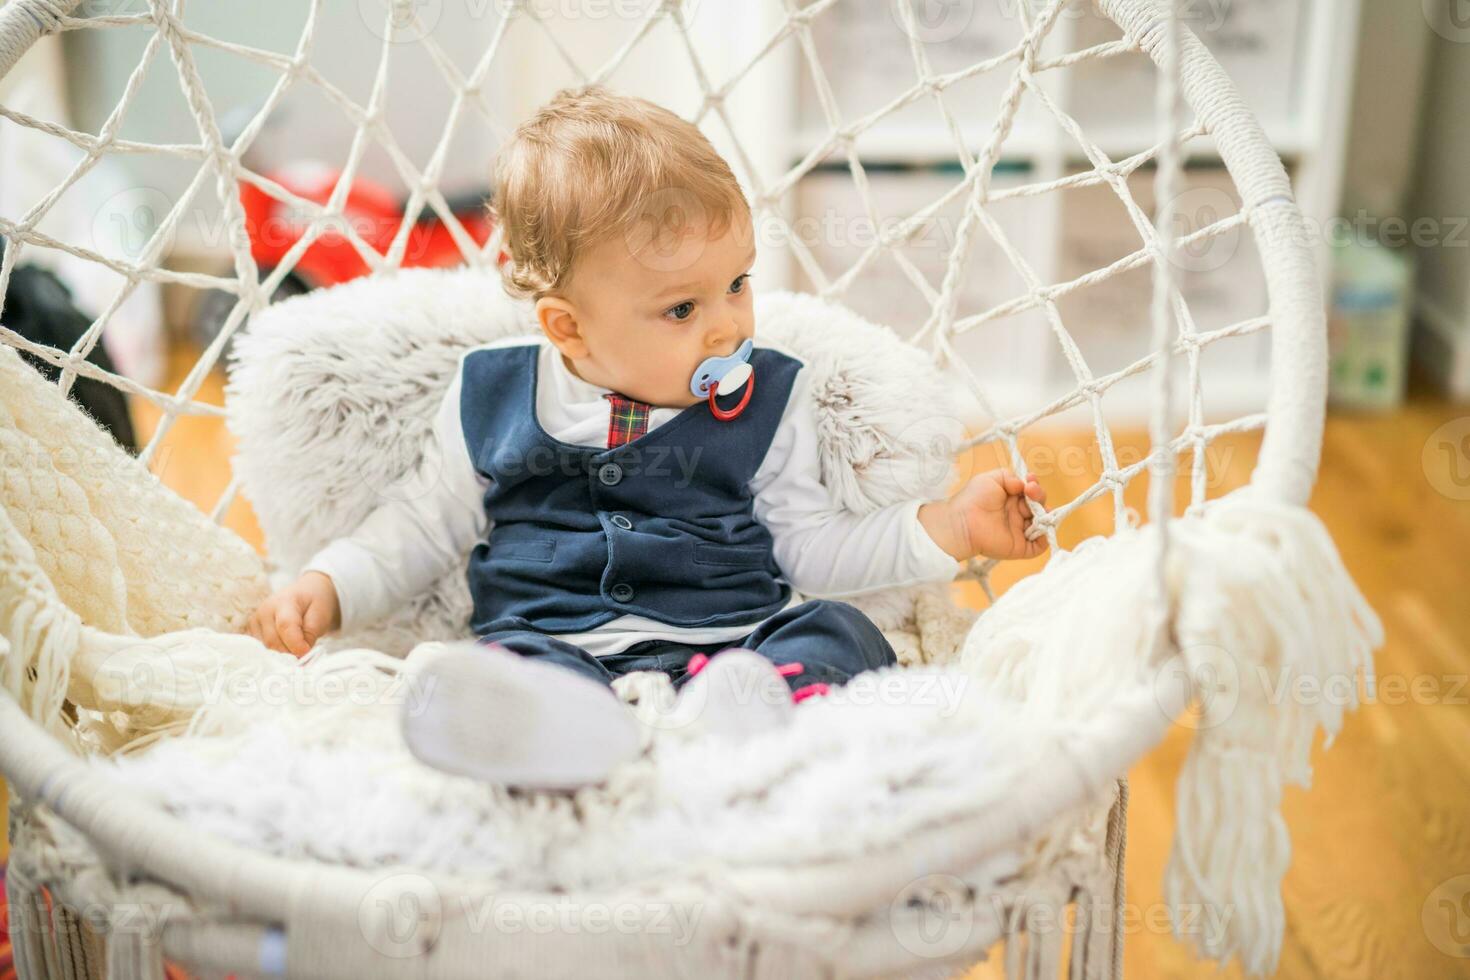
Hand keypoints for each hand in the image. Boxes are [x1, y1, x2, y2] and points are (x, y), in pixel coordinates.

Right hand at [246, 571, 341, 656]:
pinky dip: (274, 651)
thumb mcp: (321, 615)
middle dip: (290, 651)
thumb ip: (310, 634)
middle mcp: (265, 610)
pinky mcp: (252, 629)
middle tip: (304, 649)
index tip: (307, 651)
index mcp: (284, 601)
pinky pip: (261, 648)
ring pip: (265, 647)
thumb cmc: (315, 603)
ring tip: (295, 644)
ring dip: (282, 652)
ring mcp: (256, 620)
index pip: (285, 626)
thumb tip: (300, 654)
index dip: (296, 644)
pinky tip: (285, 645)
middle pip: (273, 641)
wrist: (306, 593)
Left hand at [918, 468, 1048, 560]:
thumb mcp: (992, 478)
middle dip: (1040, 496)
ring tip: (1037, 508)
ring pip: (1043, 524)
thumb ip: (1010, 477)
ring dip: (1046, 514)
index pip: (1031, 493)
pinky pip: (1039, 546)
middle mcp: (1016, 515)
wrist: (963, 522)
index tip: (1031, 480)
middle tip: (1031, 491)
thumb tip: (1025, 484)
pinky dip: (1046, 536)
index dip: (1035, 486)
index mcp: (1011, 499)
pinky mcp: (1019, 547)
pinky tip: (1040, 523)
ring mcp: (1019, 531)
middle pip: (1040, 506)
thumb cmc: (973, 498)